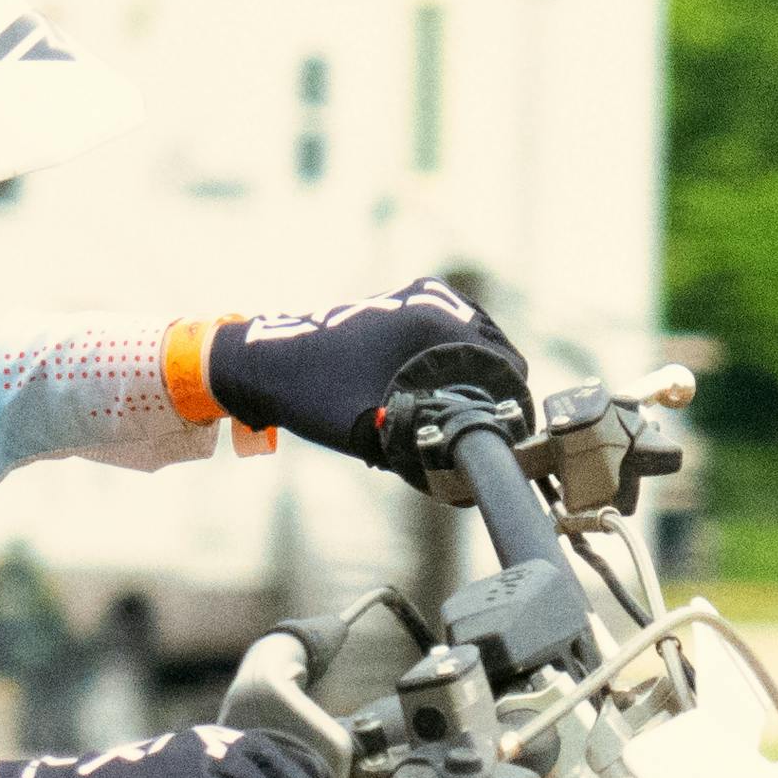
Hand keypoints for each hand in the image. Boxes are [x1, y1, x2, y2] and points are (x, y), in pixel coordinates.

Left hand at [200, 279, 527, 450]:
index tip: (508, 433)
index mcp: (433, 321)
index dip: (512, 402)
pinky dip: (455, 354)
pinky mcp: (405, 300)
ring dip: (476, 370)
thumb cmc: (312, 394)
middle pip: (495, 348)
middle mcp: (433, 300)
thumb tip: (465, 482)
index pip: (505, 362)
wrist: (265, 362)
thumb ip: (421, 451)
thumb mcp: (370, 431)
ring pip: (476, 337)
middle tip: (482, 428)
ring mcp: (419, 295)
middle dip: (494, 386)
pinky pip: (452, 329)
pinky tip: (440, 384)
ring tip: (464, 410)